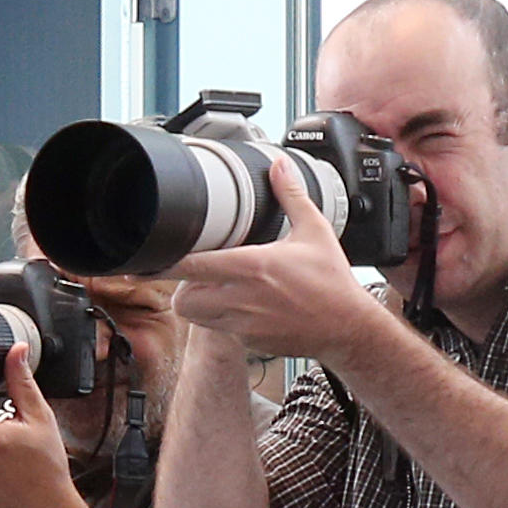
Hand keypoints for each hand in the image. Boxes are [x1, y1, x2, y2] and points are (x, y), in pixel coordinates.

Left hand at [164, 180, 383, 372]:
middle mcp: (243, 298)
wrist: (348, 327)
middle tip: (196, 273)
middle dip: (181, 286)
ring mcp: (244, 324)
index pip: (193, 265)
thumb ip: (291, 195)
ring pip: (197, 318)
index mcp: (253, 267)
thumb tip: (280, 165)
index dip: (170, 261)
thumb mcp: (314, 231)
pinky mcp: (250, 342)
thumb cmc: (332, 280)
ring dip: (198, 303)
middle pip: (183, 299)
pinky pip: (220, 330)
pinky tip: (238, 304)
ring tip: (213, 288)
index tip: (159, 254)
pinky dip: (219, 319)